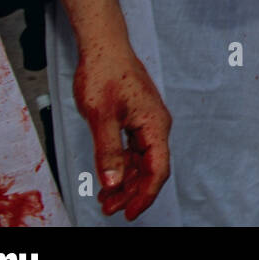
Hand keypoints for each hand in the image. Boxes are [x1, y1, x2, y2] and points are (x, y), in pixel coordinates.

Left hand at [73, 49, 171, 220]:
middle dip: (132, 191)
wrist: (102, 46)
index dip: (146, 194)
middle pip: (151, 168)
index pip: (158, 168)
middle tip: (109, 209)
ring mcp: (146, 121)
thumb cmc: (103, 73)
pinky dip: (121, 164)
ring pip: (141, 160)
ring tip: (104, 198)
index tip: (129, 213)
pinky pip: (133, 148)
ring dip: (125, 180)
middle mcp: (155, 125)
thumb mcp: (101, 117)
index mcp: (154, 124)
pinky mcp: (135, 118)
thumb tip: (112, 183)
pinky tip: (107, 175)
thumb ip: (108, 152)